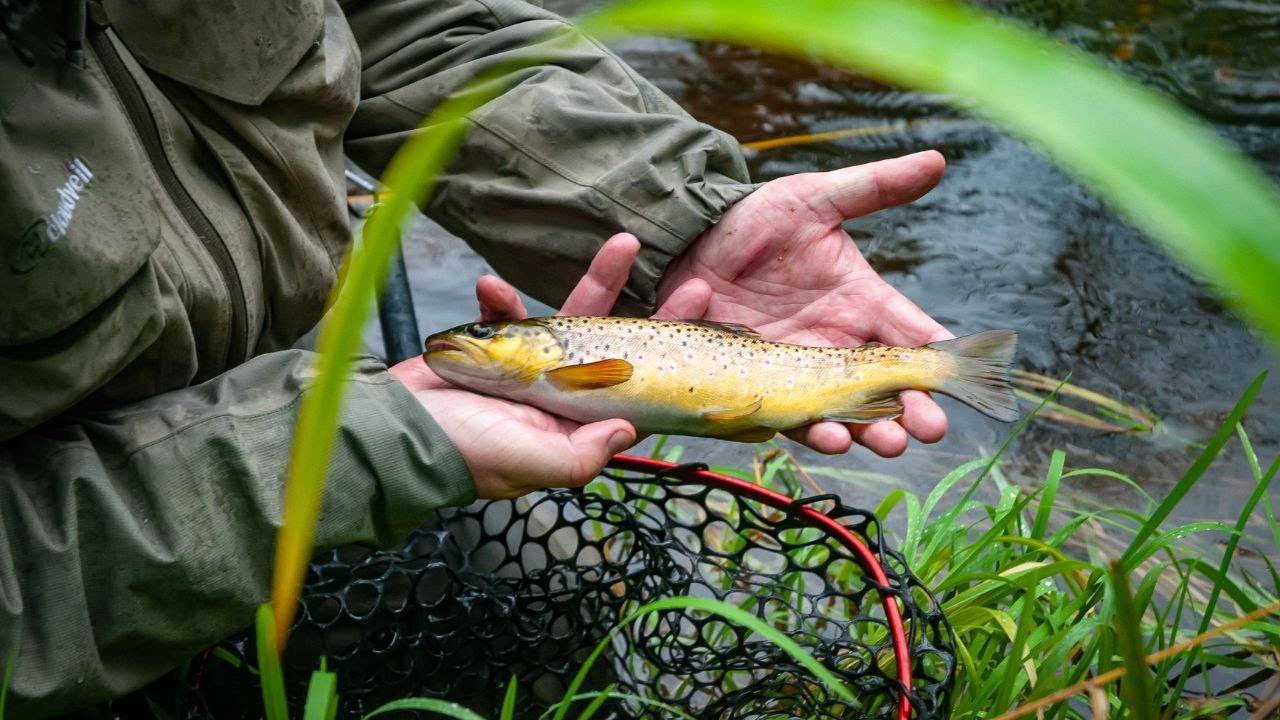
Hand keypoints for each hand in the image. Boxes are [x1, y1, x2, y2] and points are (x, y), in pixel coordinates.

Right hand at [390, 234, 709, 499]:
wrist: (394, 434)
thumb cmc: (464, 453)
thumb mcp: (532, 463)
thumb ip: (583, 453)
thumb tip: (628, 430)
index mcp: (575, 426)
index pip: (636, 392)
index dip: (673, 362)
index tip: (702, 335)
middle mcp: (560, 399)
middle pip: (621, 351)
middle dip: (657, 315)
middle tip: (696, 282)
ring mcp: (527, 372)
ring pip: (574, 321)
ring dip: (597, 283)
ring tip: (623, 244)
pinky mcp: (491, 349)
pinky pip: (506, 316)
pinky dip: (499, 299)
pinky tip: (488, 287)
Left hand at [656, 151, 953, 457]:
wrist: (688, 244)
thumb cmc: (755, 220)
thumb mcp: (814, 198)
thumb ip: (873, 187)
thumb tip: (937, 159)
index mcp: (862, 303)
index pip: (913, 338)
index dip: (938, 363)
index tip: (957, 384)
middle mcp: (836, 344)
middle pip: (885, 388)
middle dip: (910, 412)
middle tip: (928, 429)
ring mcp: (798, 371)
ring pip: (843, 412)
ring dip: (866, 432)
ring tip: (884, 443)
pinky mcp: (759, 386)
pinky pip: (789, 416)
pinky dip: (809, 429)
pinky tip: (824, 436)